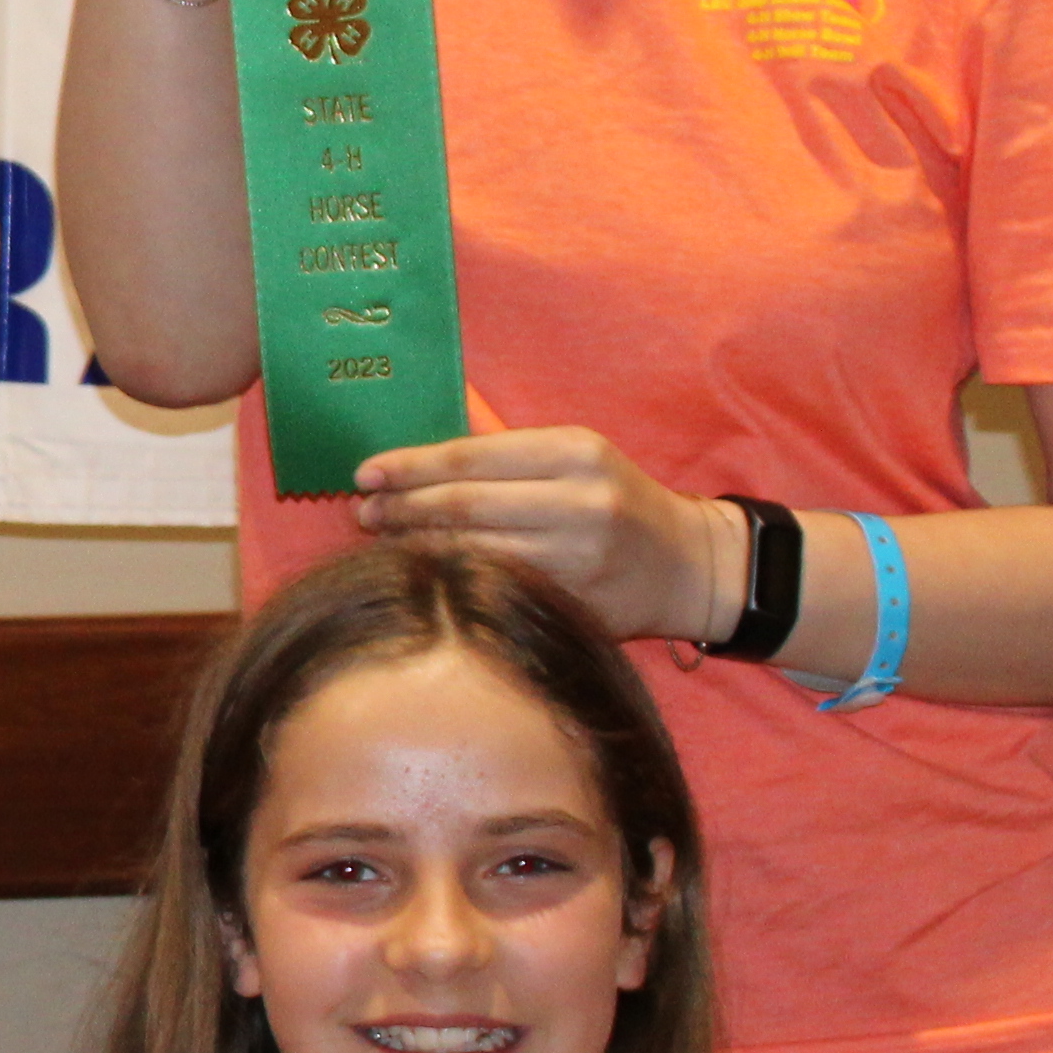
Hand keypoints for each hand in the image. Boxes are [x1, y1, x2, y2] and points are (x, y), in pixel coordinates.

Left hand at [349, 395, 735, 646]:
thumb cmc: (614, 499)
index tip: (365, 473)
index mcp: (574, 452)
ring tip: (381, 537)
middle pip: (464, 505)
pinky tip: (420, 570)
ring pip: (471, 550)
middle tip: (364, 511)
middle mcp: (578, 502)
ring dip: (415, 545)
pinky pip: (493, 585)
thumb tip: (412, 463)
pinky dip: (448, 576)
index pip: (471, 457)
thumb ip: (505, 454)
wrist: (688, 564)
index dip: (410, 467)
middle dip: (403, 508)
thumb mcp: (573, 457)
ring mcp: (576, 557)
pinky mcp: (572, 600)